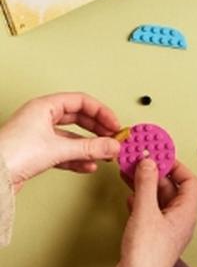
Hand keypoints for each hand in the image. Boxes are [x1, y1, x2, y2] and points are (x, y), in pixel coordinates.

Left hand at [0, 92, 120, 192]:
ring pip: (71, 137)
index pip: (81, 101)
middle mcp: (40, 118)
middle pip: (78, 118)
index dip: (101, 112)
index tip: (114, 125)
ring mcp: (38, 136)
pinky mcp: (36, 153)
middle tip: (112, 138)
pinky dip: (77, 158)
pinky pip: (63, 152)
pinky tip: (88, 165)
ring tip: (104, 154)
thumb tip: (112, 146)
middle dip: (97, 130)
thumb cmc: (11, 153)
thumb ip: (90, 147)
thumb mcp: (58, 148)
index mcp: (44, 107)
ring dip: (89, 146)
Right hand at [101, 158, 196, 266]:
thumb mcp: (146, 211)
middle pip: (172, 188)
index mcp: (187, 212)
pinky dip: (140, 200)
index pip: (189, 180)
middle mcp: (180, 219)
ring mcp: (166, 228)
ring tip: (130, 173)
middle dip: (156, 173)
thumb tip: (149, 162)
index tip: (160, 154)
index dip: (175, 165)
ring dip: (145, 185)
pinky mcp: (152, 236)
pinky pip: (150, 211)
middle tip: (140, 160)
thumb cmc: (147, 254)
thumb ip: (146, 184)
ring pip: (159, 199)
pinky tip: (130, 195)